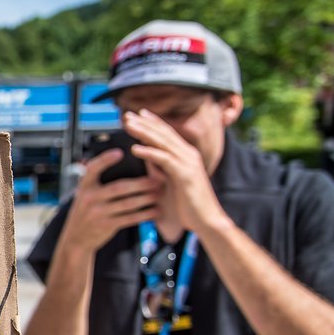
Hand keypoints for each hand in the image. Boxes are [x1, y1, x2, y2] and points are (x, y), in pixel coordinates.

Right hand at [61, 147, 162, 252]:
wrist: (76, 239)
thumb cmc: (87, 211)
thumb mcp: (85, 194)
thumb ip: (99, 183)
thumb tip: (127, 169)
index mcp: (84, 186)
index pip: (92, 169)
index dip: (105, 160)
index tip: (120, 152)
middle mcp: (89, 198)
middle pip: (119, 187)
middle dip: (141, 184)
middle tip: (157, 180)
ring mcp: (97, 213)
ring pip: (128, 203)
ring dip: (147, 198)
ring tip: (159, 194)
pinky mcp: (106, 226)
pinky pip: (130, 218)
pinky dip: (145, 214)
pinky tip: (155, 211)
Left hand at [123, 109, 225, 232]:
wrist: (206, 220)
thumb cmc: (188, 205)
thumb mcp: (172, 183)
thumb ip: (162, 170)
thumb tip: (146, 163)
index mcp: (186, 155)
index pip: (167, 133)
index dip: (152, 122)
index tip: (137, 114)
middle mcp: (188, 155)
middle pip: (163, 133)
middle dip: (144, 122)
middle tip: (127, 114)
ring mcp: (188, 163)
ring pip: (163, 142)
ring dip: (143, 132)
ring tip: (127, 125)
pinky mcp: (185, 174)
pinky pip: (164, 159)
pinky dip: (148, 152)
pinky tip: (134, 149)